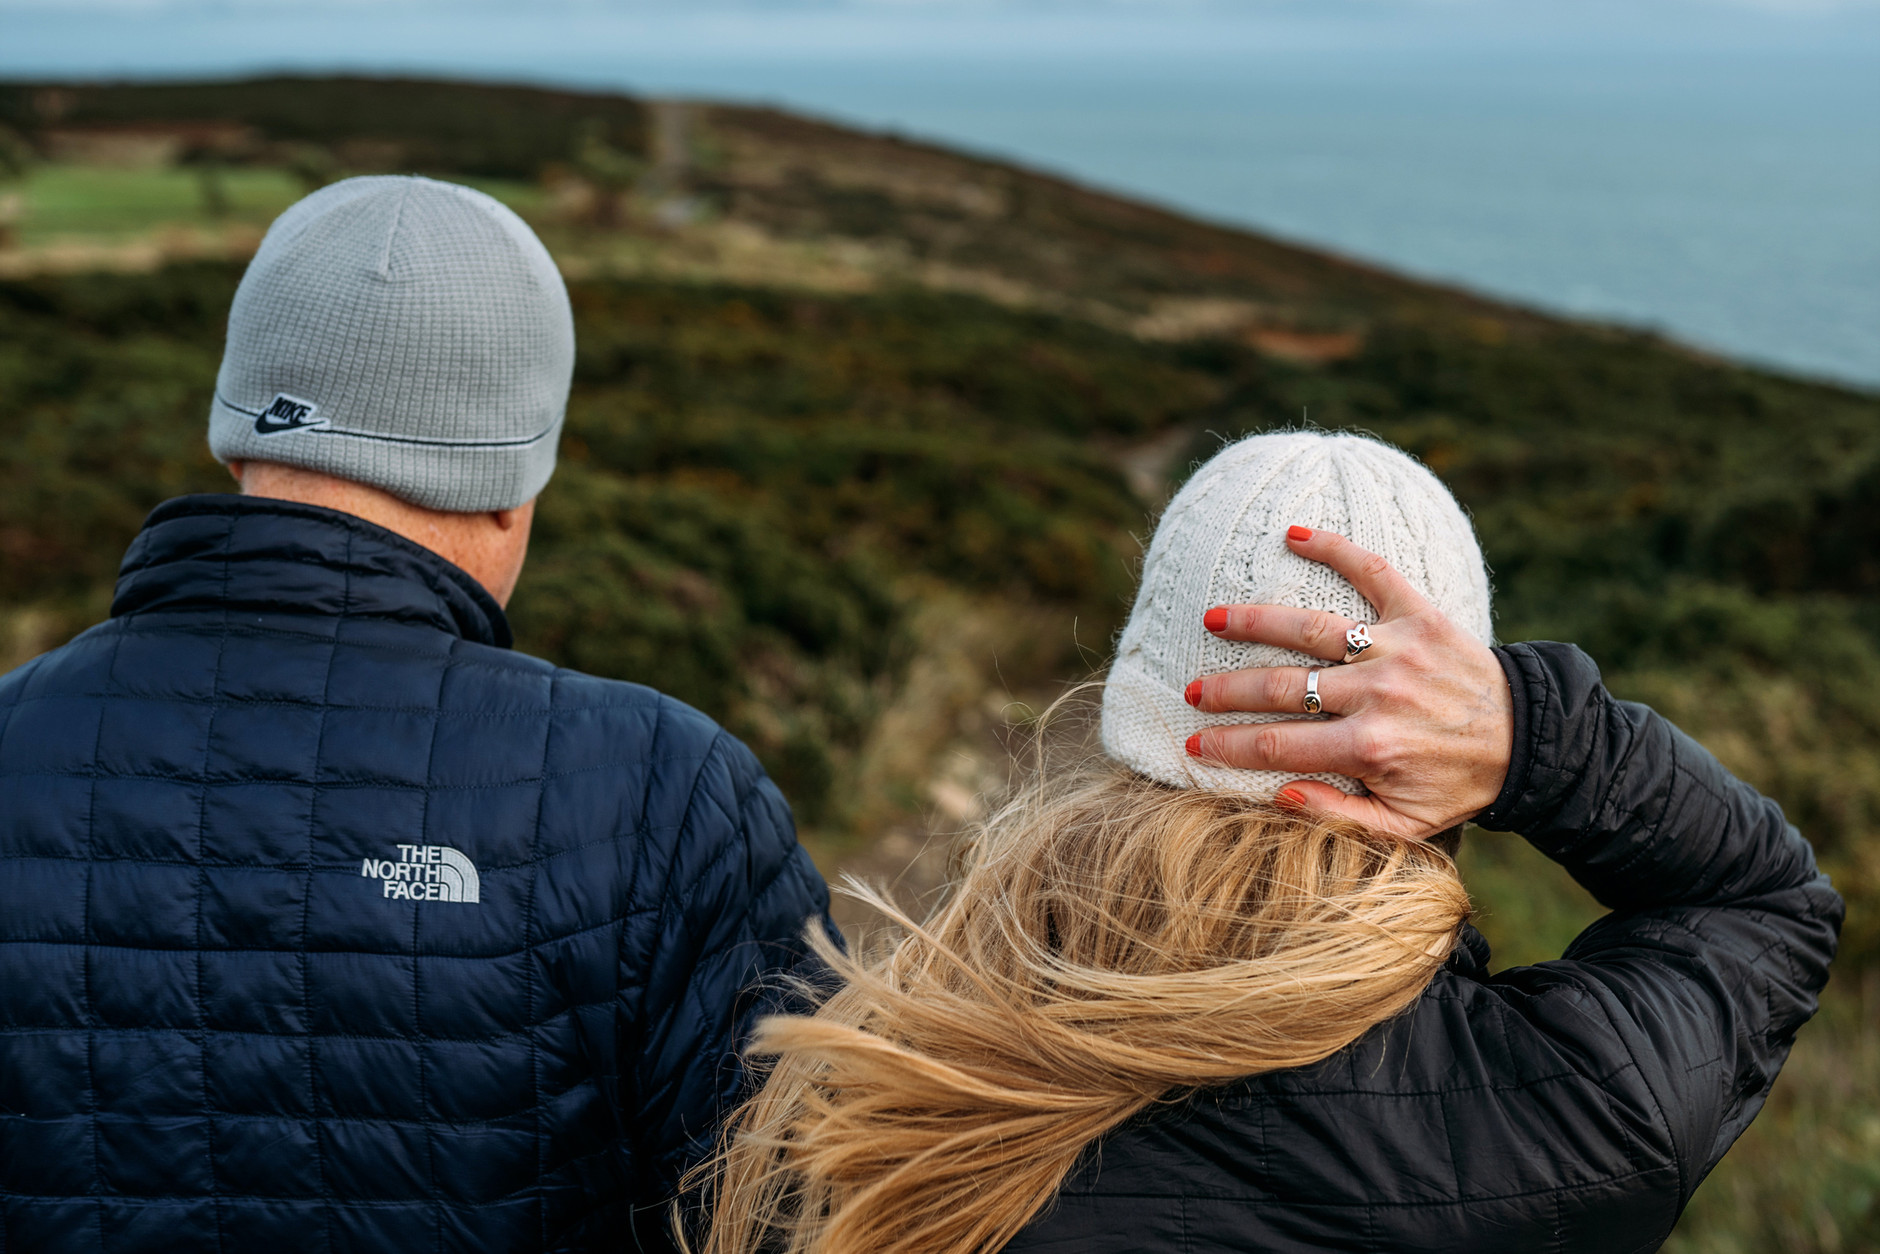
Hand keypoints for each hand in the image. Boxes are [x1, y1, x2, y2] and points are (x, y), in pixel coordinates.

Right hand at [1184, 527, 1513, 838]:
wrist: (1527, 740)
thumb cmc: (1457, 784)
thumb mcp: (1404, 824)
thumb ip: (1339, 817)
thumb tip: (1280, 793)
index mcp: (1369, 747)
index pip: (1278, 745)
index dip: (1229, 746)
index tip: (1194, 744)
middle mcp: (1378, 694)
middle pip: (1281, 687)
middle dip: (1227, 691)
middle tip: (1190, 691)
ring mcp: (1397, 649)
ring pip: (1310, 629)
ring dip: (1255, 622)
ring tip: (1213, 620)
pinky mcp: (1421, 614)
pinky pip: (1373, 572)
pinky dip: (1335, 548)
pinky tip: (1293, 535)